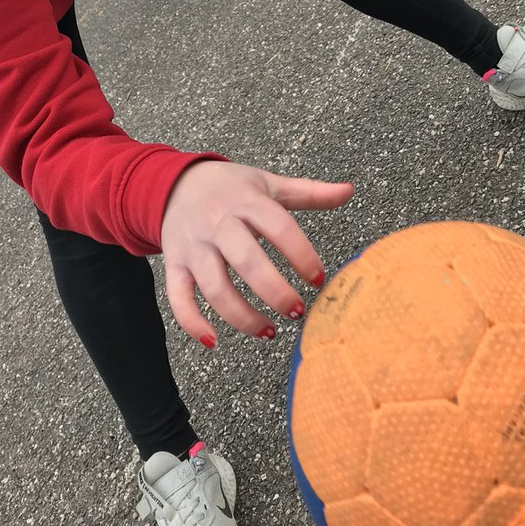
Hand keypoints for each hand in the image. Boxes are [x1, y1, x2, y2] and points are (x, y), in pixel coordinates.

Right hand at [161, 160, 353, 345]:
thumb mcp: (268, 184)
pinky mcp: (175, 264)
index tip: (318, 279)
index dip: (301, 254)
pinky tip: (214, 341)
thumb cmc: (230, 187)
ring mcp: (194, 246)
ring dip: (242, 315)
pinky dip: (192, 322)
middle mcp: (218, 223)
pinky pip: (178, 297)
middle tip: (298, 312)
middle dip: (274, 291)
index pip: (278, 227)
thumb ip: (309, 192)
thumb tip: (350, 190)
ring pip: (214, 286)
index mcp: (246, 201)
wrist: (174, 183)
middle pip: (246, 259)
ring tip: (269, 332)